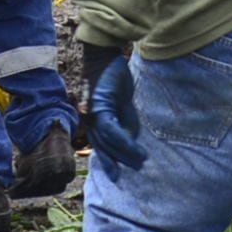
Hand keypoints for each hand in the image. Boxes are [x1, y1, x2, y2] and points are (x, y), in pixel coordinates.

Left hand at [81, 48, 142, 177]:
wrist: (104, 55)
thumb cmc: (112, 77)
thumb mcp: (123, 103)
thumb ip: (126, 122)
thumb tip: (132, 140)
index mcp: (93, 120)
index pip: (101, 146)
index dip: (109, 162)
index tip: (118, 176)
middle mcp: (89, 120)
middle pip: (104, 147)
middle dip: (120, 160)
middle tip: (137, 167)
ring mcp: (92, 115)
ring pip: (108, 142)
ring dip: (126, 153)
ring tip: (141, 159)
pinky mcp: (98, 108)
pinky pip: (111, 130)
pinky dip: (124, 141)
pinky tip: (136, 148)